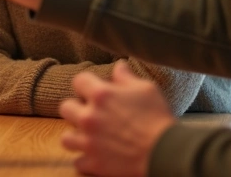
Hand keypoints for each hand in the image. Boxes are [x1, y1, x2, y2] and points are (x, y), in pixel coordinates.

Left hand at [58, 61, 175, 176]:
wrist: (165, 153)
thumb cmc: (158, 118)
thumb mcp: (146, 89)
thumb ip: (126, 78)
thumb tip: (118, 67)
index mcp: (101, 95)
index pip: (79, 81)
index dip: (87, 84)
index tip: (94, 90)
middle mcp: (89, 117)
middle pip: (66, 107)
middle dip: (77, 108)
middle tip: (91, 113)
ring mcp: (89, 142)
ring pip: (66, 138)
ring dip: (76, 136)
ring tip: (89, 136)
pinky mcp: (93, 163)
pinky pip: (78, 162)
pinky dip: (86, 160)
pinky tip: (97, 156)